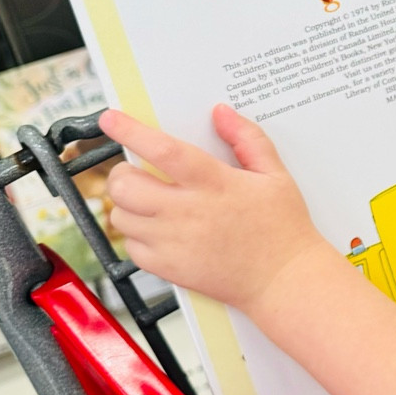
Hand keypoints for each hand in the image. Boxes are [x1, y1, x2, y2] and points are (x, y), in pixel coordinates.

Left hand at [101, 104, 330, 316]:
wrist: (284, 280)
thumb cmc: (283, 228)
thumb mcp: (276, 175)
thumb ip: (248, 139)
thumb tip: (221, 113)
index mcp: (215, 184)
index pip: (163, 150)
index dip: (130, 131)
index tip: (111, 119)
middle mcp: (189, 212)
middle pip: (125, 185)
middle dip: (121, 172)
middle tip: (135, 172)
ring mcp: (174, 243)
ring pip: (120, 216)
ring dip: (126, 204)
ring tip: (148, 202)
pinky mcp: (169, 268)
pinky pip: (130, 247)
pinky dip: (136, 235)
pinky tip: (157, 230)